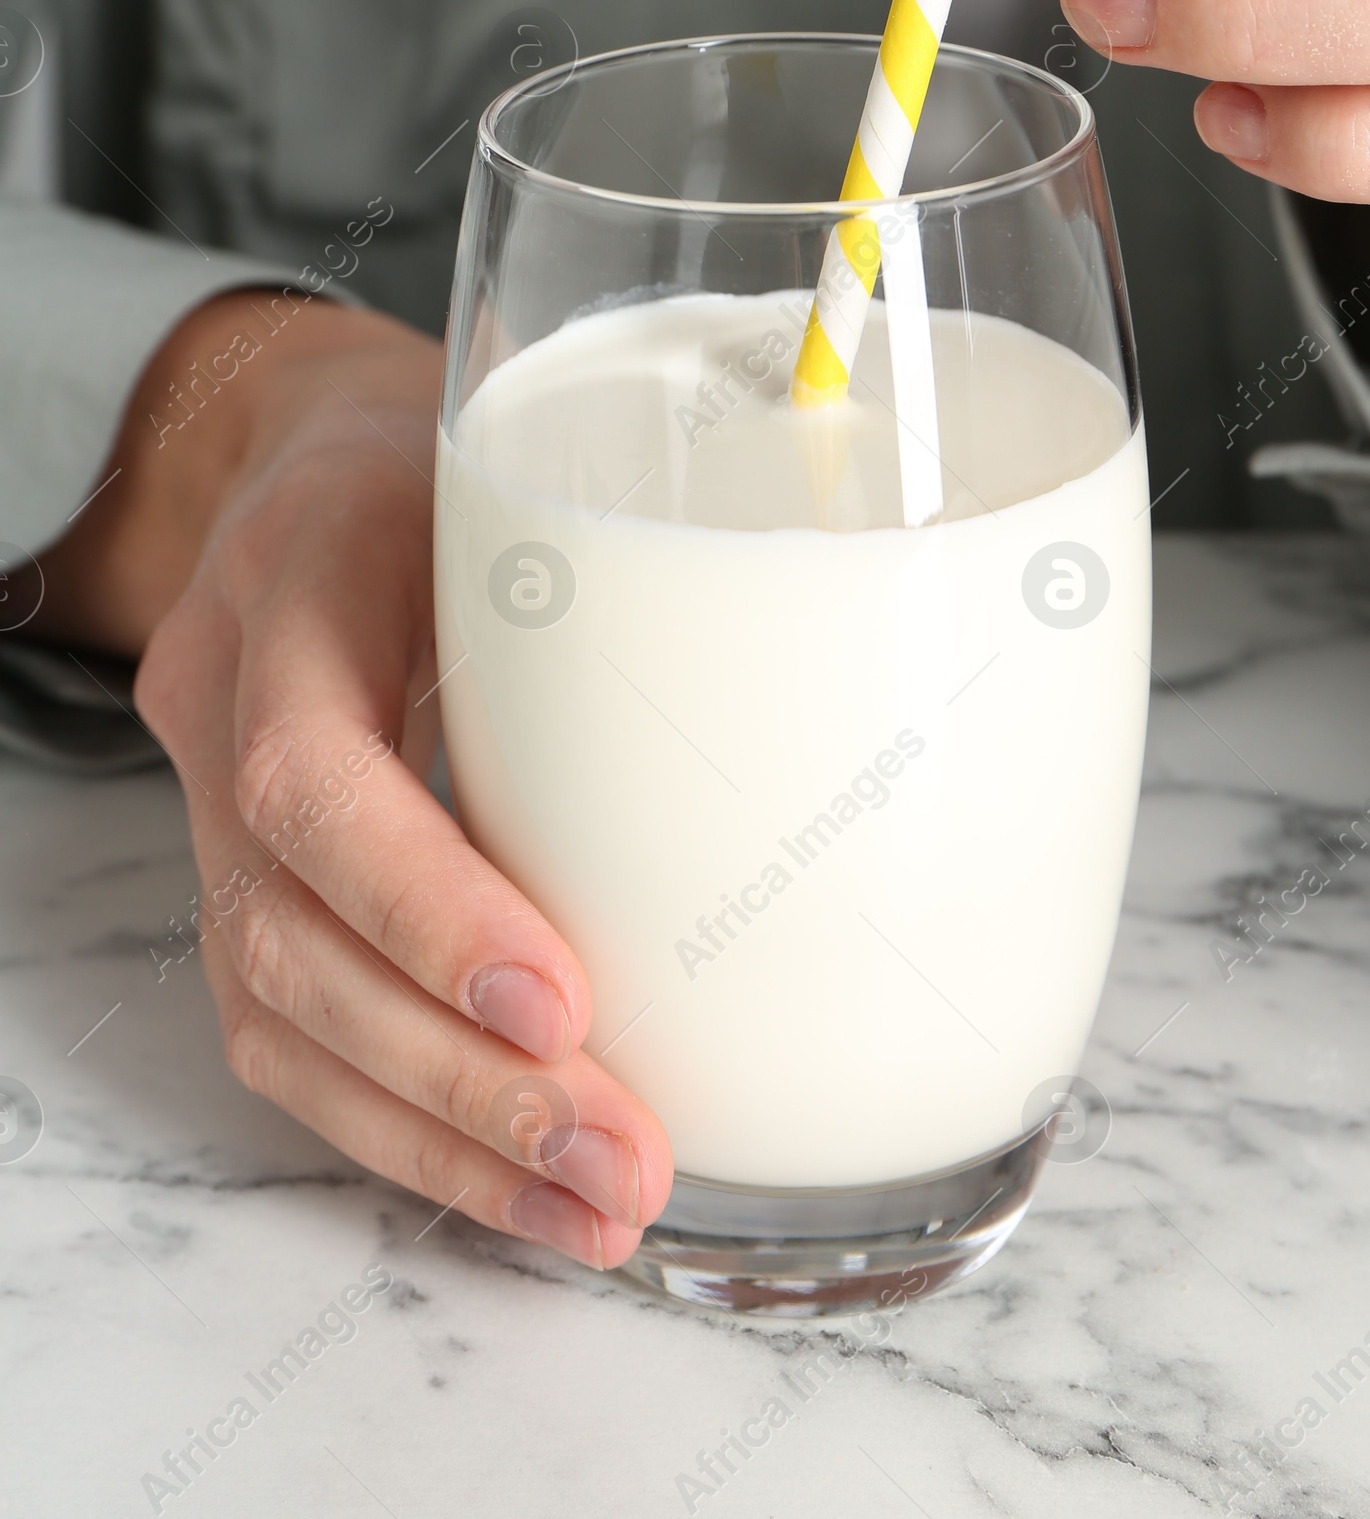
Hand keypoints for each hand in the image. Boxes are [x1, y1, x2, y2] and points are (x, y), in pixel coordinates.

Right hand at [37, 292, 673, 1266]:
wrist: (312, 454)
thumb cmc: (456, 461)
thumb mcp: (538, 461)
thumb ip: (638, 571)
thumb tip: (863, 712)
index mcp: (304, 572)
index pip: (315, 767)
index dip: (425, 903)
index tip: (561, 1002)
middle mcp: (230, 694)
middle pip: (289, 931)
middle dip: (458, 1076)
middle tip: (618, 1156)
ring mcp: (214, 796)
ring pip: (280, 1011)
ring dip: (442, 1136)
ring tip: (594, 1208)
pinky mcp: (249, 873)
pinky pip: (294, 1030)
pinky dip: (409, 1125)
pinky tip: (522, 1184)